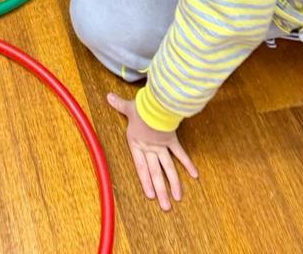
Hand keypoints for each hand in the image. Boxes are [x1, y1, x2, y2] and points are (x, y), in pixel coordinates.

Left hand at [107, 92, 197, 210]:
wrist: (156, 104)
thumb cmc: (141, 107)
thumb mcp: (128, 107)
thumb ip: (119, 104)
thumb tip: (108, 96)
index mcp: (137, 143)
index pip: (140, 166)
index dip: (145, 181)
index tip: (150, 195)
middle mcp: (149, 148)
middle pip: (155, 172)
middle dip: (160, 190)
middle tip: (165, 207)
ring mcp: (161, 145)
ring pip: (168, 168)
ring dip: (173, 183)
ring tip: (177, 198)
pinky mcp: (172, 140)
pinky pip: (180, 154)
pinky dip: (187, 163)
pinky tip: (194, 175)